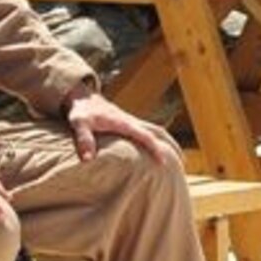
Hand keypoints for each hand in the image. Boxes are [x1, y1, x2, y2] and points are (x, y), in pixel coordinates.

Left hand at [65, 88, 179, 168]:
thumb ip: (83, 139)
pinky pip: (147, 131)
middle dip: (170, 145)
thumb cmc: (81, 111)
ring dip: (167, 142)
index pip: (144, 135)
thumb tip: (87, 159)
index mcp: (123, 122)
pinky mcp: (128, 122)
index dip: (154, 148)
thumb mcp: (78, 124)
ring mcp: (130, 121)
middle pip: (157, 131)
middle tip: (182, 163)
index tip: (163, 162)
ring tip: (178, 159)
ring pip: (155, 130)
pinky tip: (159, 150)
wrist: (82, 96)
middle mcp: (130, 121)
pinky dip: (157, 139)